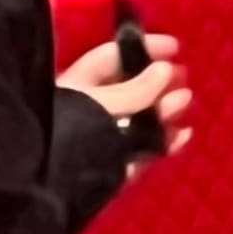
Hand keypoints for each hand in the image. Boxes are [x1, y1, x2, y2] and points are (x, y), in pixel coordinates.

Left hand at [59, 28, 192, 160]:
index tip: (173, 48)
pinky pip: (142, 150)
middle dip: (157, 82)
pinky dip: (164, 142)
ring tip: (184, 102)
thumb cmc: (67, 133)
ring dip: (164, 110)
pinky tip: (182, 135)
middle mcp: (88, 109)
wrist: (48, 185)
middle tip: (182, 77)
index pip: (111, 58)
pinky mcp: (114, 166)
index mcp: (76, 86)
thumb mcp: (99, 103)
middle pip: (129, 89)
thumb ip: (134, 89)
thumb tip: (164, 69)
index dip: (141, 49)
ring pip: (139, 120)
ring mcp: (103, 139)